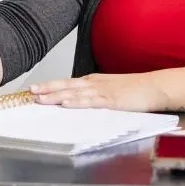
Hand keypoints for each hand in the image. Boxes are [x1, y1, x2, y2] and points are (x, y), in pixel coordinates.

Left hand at [31, 72, 168, 111]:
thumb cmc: (135, 90)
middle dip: (48, 88)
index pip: (68, 83)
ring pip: (75, 93)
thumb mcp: (111, 89)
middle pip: (67, 85)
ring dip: (57, 95)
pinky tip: (66, 103)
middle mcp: (95, 83)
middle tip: (30, 90)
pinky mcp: (112, 100)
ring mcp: (103, 91)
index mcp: (94, 81)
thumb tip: (78, 100)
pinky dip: (77, 102)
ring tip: (41, 98)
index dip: (51, 85)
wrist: (154, 87)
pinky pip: (91, 101)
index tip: (35, 88)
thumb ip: (95, 94)